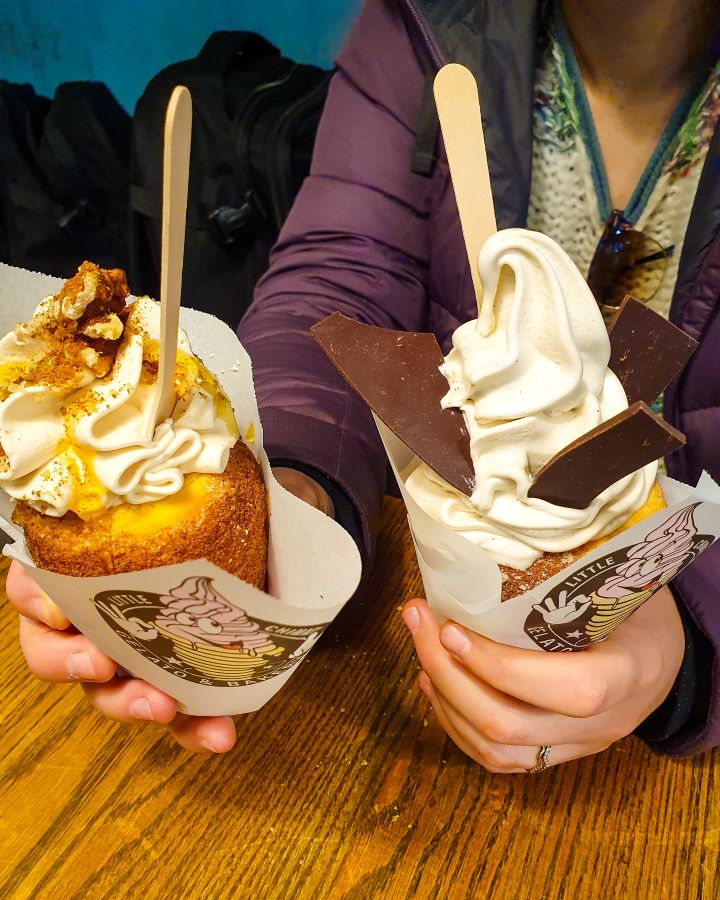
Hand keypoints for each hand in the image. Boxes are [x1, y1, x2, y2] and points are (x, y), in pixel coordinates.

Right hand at [5, 466, 333, 751]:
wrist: (268, 534)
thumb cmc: (218, 505)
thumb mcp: (200, 480)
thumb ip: (190, 471)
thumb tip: (208, 451)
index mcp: (85, 560)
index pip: (32, 580)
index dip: (32, 599)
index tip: (55, 608)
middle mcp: (94, 611)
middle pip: (48, 648)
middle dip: (66, 662)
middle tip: (101, 664)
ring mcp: (131, 652)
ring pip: (103, 691)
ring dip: (127, 704)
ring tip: (165, 707)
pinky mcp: (175, 679)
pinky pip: (174, 716)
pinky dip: (192, 729)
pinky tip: (218, 735)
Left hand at [403, 586, 683, 772]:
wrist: (662, 661)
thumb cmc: (638, 612)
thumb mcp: (621, 587)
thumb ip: (572, 578)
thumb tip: (500, 541)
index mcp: (628, 674)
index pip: (567, 688)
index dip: (501, 665)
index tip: (451, 626)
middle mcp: (602, 724)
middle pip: (509, 724)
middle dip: (448, 673)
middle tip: (417, 618)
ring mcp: (577, 747)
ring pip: (496, 749)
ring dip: (443, 697)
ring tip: (420, 645)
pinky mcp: (554, 756)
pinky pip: (498, 758)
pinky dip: (456, 722)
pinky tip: (434, 683)